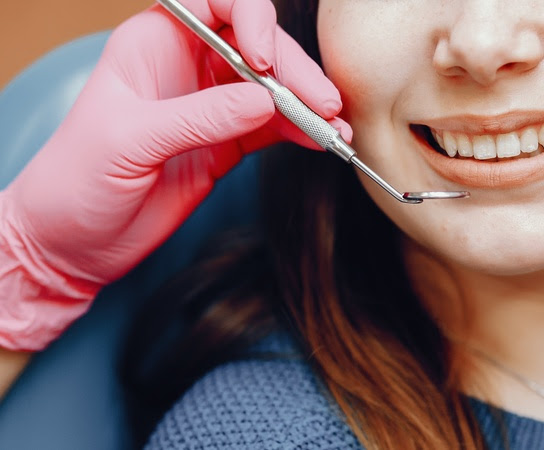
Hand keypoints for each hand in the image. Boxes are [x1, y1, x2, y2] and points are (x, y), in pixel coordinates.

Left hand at [0, 0, 350, 349]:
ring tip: (334, 128)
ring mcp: (212, 105)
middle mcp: (188, 66)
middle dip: (294, 72)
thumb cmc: (76, 181)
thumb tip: (264, 100)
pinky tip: (319, 141)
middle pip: (256, 47)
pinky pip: (273, 126)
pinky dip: (300, 132)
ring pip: (273, 87)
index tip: (263, 59)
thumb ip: (199, 117)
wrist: (73, 243)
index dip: (248, 18)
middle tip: (323, 105)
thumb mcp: (131, 140)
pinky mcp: (228, 143)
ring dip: (307, 104)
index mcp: (154, 43)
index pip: (214, 3)